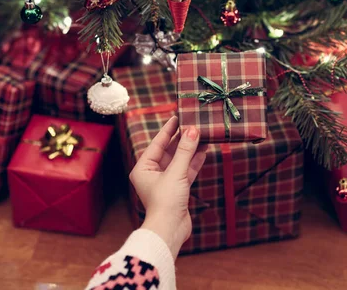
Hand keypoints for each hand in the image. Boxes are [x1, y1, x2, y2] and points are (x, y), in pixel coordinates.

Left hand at [129, 116, 206, 258]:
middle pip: (168, 151)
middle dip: (182, 139)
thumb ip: (185, 150)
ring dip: (190, 149)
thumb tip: (193, 130)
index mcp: (143, 169)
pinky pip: (186, 171)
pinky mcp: (177, 190)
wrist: (170, 230)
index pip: (157, 143)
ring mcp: (165, 182)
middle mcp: (152, 174)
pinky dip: (194, 161)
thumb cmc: (165, 202)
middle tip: (193, 124)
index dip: (168, 130)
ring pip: (179, 160)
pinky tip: (203, 150)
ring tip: (202, 135)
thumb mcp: (176, 172)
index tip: (177, 117)